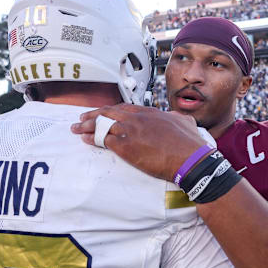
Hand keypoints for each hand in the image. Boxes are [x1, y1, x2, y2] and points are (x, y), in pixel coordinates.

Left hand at [71, 104, 206, 181]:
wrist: (191, 159)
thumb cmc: (191, 144)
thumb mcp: (185, 123)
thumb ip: (178, 119)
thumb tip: (178, 119)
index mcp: (150, 112)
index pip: (124, 108)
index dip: (110, 110)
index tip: (103, 112)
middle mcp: (137, 118)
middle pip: (108, 113)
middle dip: (93, 115)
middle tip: (82, 118)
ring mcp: (130, 131)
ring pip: (102, 125)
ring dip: (86, 126)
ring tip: (76, 128)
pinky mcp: (126, 146)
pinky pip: (102, 139)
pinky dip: (91, 138)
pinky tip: (84, 139)